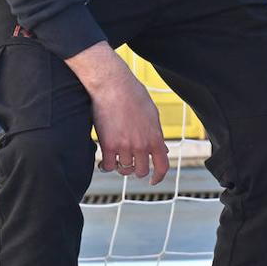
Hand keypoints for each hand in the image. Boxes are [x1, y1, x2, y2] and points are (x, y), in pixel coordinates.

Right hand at [68, 44, 169, 184]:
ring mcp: (124, 146)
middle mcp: (141, 144)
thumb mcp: (152, 114)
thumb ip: (156, 134)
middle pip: (140, 171)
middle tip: (129, 162)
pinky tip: (104, 161)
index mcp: (155, 136)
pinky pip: (107, 166)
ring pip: (123, 169)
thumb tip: (162, 151)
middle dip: (135, 168)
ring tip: (116, 157)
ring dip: (120, 165)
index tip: (152, 180)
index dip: (158, 177)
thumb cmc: (132, 94)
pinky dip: (106, 166)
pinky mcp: (108, 145)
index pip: (162, 166)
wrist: (113, 84)